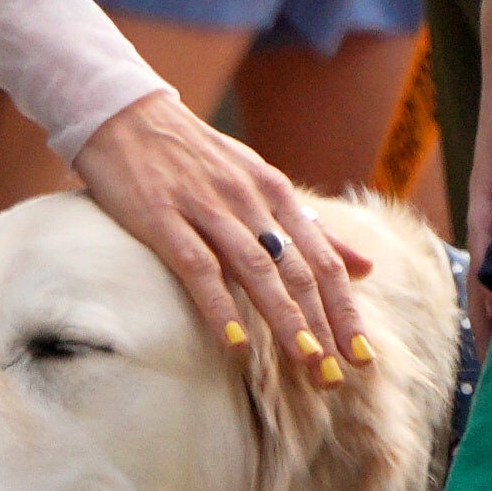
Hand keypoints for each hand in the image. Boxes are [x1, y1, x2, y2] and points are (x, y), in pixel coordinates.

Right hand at [63, 91, 376, 427]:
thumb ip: (310, 228)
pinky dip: (218, 306)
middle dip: (323, 326)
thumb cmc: (194, 156)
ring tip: (306, 363)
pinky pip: (197, 267)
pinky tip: (235, 343)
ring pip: (256, 270)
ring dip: (285, 320)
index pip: (322, 261)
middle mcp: (249, 200)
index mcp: (275, 193)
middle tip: (338, 376)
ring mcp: (206, 208)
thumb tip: (365, 267)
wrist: (125, 113)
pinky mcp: (161, 217)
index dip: (345, 310)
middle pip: (297, 271)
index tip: (363, 358)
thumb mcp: (260, 181)